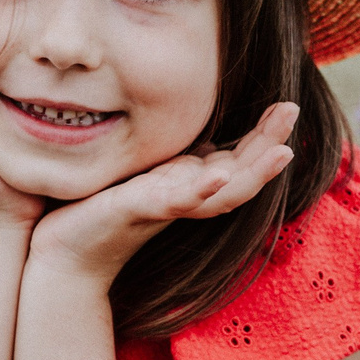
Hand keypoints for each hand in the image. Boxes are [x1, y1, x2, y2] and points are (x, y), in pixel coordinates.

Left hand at [29, 101, 298, 281]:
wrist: (65, 254)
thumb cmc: (98, 211)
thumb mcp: (141, 175)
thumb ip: (170, 160)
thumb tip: (196, 137)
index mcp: (188, 184)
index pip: (238, 158)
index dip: (265, 135)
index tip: (288, 105)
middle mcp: (186, 198)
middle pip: (242, 174)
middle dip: (271, 143)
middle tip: (294, 110)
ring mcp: (168, 208)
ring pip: (224, 195)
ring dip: (255, 173)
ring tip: (282, 151)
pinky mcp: (143, 212)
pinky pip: (178, 203)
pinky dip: (201, 191)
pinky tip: (218, 174)